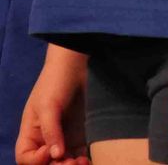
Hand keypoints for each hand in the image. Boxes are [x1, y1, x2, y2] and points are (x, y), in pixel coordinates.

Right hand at [15, 46, 89, 164]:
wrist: (75, 66)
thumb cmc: (55, 82)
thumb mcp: (48, 106)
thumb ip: (51, 131)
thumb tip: (55, 155)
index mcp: (30, 134)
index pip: (26, 158)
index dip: (36, 161)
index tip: (50, 152)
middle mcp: (44, 139)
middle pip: (45, 163)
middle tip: (70, 163)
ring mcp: (62, 138)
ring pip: (62, 162)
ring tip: (81, 163)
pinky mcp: (78, 135)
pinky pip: (78, 154)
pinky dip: (82, 160)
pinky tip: (88, 160)